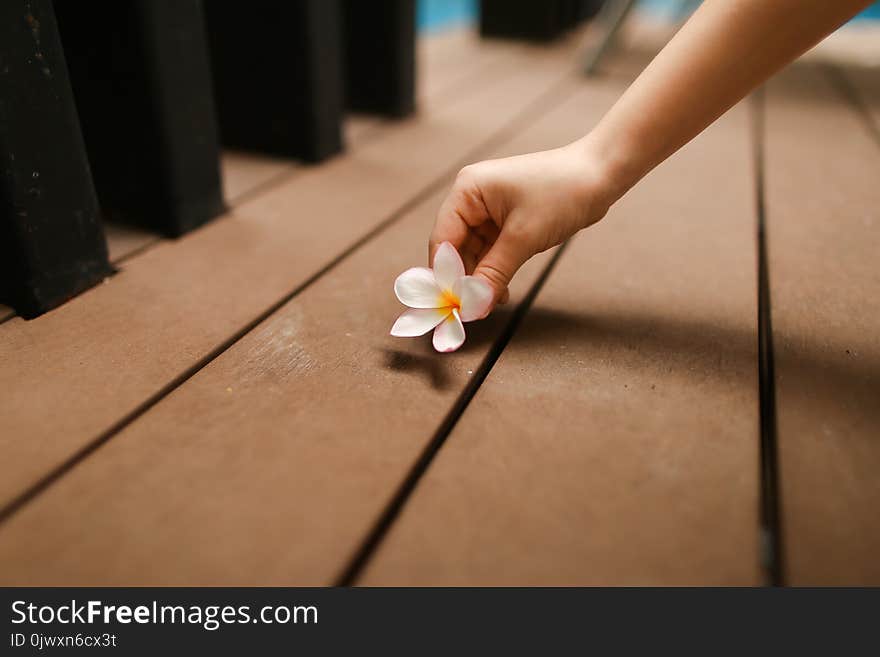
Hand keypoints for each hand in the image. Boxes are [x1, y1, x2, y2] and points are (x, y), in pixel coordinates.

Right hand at [429, 141, 612, 309]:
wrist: (600, 176)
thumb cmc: (562, 193)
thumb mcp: (524, 238)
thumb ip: (494, 273)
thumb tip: (473, 305)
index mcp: (467, 190)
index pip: (443, 239)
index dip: (446, 274)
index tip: (454, 305)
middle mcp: (472, 198)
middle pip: (455, 249)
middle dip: (465, 280)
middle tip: (474, 310)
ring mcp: (487, 210)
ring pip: (473, 254)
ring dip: (481, 279)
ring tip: (491, 303)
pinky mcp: (504, 221)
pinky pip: (490, 252)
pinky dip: (494, 272)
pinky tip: (502, 292)